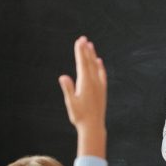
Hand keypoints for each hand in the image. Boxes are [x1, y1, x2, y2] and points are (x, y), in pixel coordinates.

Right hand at [58, 37, 106, 157]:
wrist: (94, 127)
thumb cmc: (80, 116)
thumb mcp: (71, 103)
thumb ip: (68, 89)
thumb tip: (63, 76)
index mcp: (86, 83)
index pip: (82, 63)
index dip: (80, 52)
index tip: (79, 41)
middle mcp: (94, 83)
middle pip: (89, 62)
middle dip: (86, 50)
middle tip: (83, 38)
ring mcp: (100, 86)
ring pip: (96, 67)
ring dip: (92, 56)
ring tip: (90, 45)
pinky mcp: (102, 91)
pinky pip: (102, 75)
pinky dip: (100, 67)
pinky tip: (99, 62)